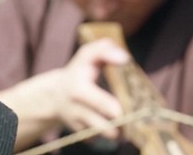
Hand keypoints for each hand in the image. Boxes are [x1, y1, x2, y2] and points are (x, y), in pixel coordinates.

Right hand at [0, 38, 129, 149]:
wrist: (55, 95)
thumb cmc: (78, 71)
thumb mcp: (87, 55)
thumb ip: (104, 50)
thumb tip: (124, 58)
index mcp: (79, 89)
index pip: (105, 105)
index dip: (121, 108)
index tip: (134, 104)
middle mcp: (77, 110)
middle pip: (107, 128)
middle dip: (124, 125)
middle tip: (137, 119)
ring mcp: (78, 124)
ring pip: (104, 137)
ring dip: (119, 133)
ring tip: (129, 126)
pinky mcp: (80, 135)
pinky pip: (98, 141)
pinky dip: (108, 138)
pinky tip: (116, 130)